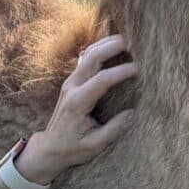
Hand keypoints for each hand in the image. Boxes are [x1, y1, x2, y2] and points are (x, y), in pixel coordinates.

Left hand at [19, 33, 137, 185]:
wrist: (50, 146)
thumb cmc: (72, 148)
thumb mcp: (94, 145)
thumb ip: (114, 129)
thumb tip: (133, 114)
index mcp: (77, 102)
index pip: (101, 80)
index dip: (120, 72)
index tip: (138, 70)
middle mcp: (72, 87)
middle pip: (92, 58)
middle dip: (112, 47)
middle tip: (133, 43)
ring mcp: (71, 82)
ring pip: (88, 54)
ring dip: (106, 44)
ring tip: (126, 40)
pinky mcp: (73, 81)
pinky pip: (86, 58)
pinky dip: (101, 49)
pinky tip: (113, 46)